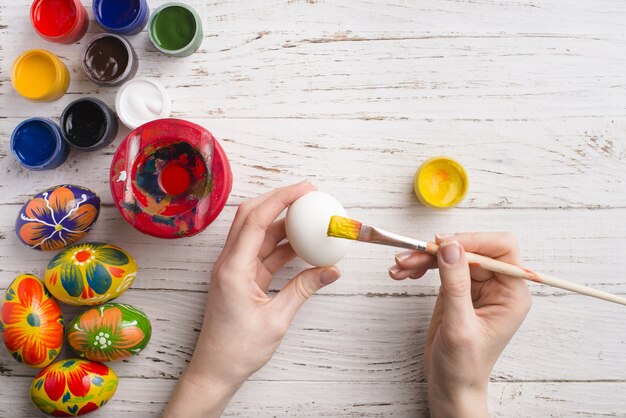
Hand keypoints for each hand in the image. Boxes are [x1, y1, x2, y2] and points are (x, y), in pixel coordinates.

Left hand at [163, 181, 341, 417]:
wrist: (215, 371)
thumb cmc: (237, 350)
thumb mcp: (277, 319)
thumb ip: (304, 289)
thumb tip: (331, 270)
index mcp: (233, 268)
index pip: (256, 220)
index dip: (281, 198)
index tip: (305, 190)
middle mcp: (229, 263)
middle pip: (252, 217)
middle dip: (280, 200)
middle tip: (308, 194)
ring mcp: (234, 269)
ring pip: (258, 233)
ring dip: (283, 223)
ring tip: (311, 218)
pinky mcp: (241, 278)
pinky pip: (263, 253)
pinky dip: (282, 247)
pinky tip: (303, 246)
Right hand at [389, 233, 531, 417]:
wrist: (451, 385)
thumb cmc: (465, 366)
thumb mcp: (460, 326)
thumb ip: (456, 284)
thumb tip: (451, 247)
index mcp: (512, 294)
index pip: (501, 249)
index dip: (474, 240)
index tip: (444, 244)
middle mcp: (497, 285)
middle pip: (470, 248)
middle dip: (439, 250)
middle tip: (411, 255)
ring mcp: (476, 285)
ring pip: (451, 254)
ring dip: (423, 257)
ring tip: (400, 265)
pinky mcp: (456, 288)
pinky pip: (439, 266)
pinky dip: (420, 266)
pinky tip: (404, 273)